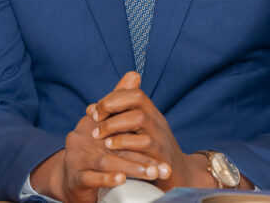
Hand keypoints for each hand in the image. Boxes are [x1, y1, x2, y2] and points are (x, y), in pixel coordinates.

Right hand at [31, 75, 170, 202]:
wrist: (69, 179)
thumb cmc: (92, 151)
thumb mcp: (105, 127)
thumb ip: (119, 102)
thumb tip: (135, 74)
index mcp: (89, 123)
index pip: (115, 123)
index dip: (138, 132)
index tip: (160, 142)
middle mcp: (81, 138)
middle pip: (113, 143)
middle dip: (141, 156)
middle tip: (163, 167)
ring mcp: (76, 158)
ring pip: (105, 161)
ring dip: (130, 167)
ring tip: (151, 174)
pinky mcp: (75, 178)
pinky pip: (90, 177)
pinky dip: (106, 178)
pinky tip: (121, 179)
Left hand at [91, 71, 214, 190]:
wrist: (179, 177)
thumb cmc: (151, 154)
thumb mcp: (135, 134)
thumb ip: (115, 120)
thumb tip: (90, 108)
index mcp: (151, 113)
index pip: (134, 92)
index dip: (112, 97)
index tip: (96, 111)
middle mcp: (157, 121)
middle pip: (136, 99)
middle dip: (111, 107)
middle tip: (95, 121)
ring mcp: (161, 137)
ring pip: (139, 118)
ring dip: (115, 125)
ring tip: (100, 136)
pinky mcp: (162, 156)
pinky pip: (145, 144)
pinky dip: (124, 143)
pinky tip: (110, 147)